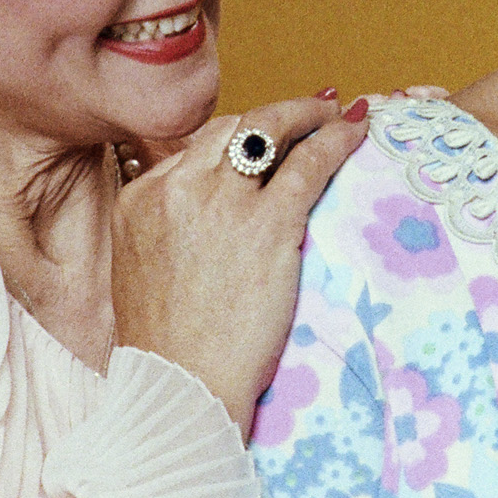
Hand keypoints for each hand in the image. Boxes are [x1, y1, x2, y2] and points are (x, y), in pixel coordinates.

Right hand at [111, 94, 365, 434]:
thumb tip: (201, 222)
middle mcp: (177, 188)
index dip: (239, 137)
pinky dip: (336, 139)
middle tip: (311, 110)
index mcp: (141, 199)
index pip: (199, 147)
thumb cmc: (169, 349)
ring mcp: (222, 202)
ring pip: (270, 130)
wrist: (180, 387)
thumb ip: (167, 231)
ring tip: (335, 111)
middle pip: (234, 128)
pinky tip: (356, 130)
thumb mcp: (142, 273)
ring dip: (307, 114)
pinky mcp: (267, 224)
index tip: (265, 138)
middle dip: (276, 115)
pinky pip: (309, 163)